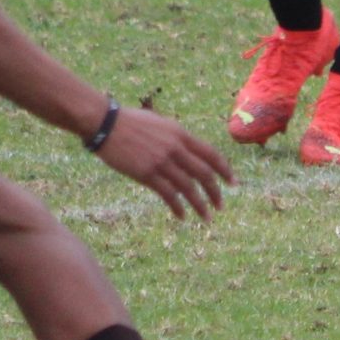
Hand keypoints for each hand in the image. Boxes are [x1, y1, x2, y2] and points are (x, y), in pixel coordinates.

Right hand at [91, 106, 233, 221]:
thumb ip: (175, 137)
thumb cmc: (130, 122)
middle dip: (215, 192)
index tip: (232, 183)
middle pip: (204, 174)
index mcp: (181, 134)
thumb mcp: (160, 124)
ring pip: (188, 188)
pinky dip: (178, 207)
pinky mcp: (146, 174)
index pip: (211, 154)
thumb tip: (186, 149)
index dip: (224, 170)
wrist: (106, 124)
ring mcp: (162, 162)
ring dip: (200, 205)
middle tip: (221, 205)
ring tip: (207, 217)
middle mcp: (175, 148)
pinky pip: (168, 195)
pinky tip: (182, 216)